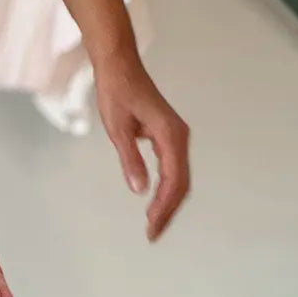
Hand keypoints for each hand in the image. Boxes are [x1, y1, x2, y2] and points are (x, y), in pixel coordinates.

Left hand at [94, 56, 190, 240]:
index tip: (151, 227)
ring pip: (179, 176)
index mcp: (171, 135)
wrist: (119, 63)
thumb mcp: (117, 127)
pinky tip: (155, 198)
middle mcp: (179, 136)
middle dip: (168, 210)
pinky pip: (173, 166)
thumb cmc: (116, 90)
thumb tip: (140, 191)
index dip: (164, 207)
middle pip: (181, 183)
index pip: (173, 181)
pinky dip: (166, 185)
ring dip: (168, 200)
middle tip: (152, 233)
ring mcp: (176, 135)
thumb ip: (130, 159)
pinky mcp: (168, 133)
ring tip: (153, 222)